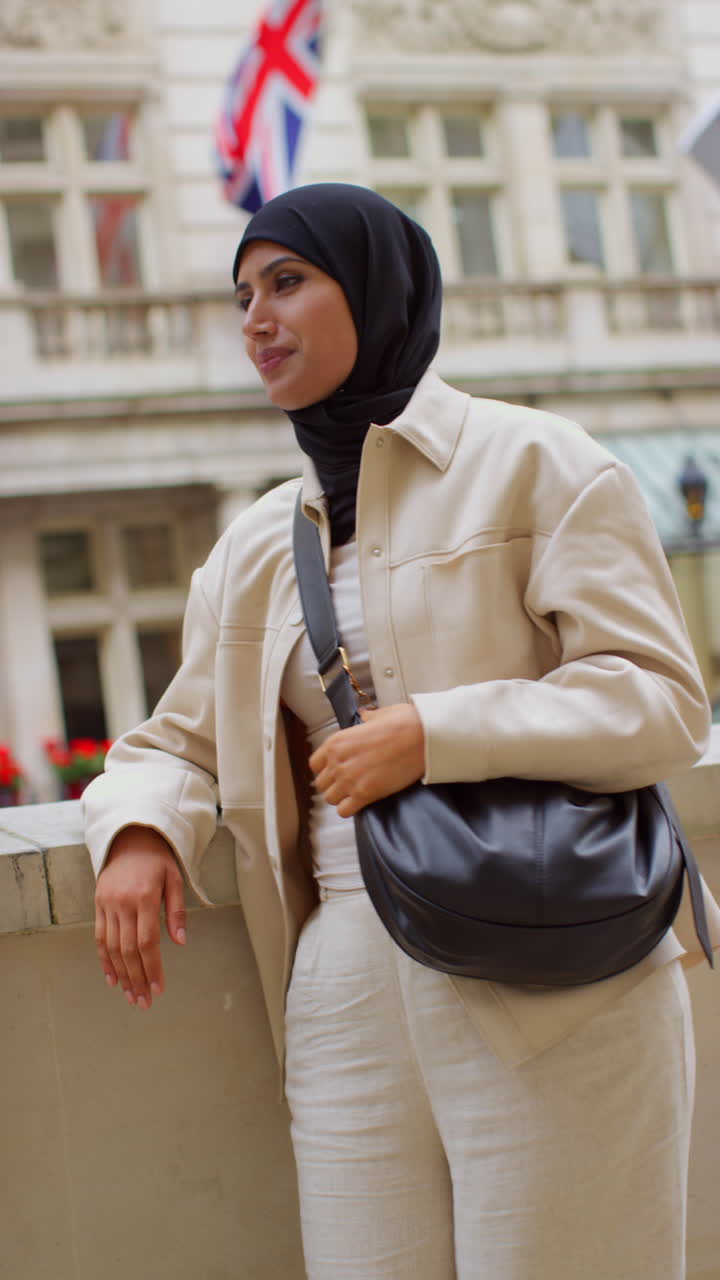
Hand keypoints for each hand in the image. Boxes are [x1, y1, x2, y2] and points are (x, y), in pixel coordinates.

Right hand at [94, 826, 186, 1010]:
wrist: (129, 837)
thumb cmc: (158, 859)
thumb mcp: (175, 878)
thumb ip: (177, 910)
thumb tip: (180, 942)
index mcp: (145, 897)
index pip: (147, 941)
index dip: (152, 968)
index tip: (158, 988)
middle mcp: (123, 903)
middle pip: (128, 950)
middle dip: (137, 979)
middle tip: (144, 1002)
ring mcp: (107, 905)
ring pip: (112, 948)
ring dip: (122, 975)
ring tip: (131, 996)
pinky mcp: (98, 905)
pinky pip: (100, 938)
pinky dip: (105, 961)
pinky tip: (112, 979)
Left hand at [309, 702, 424, 817]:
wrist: (422, 737)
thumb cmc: (404, 724)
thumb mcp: (378, 715)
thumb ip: (366, 719)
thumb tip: (366, 717)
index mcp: (337, 742)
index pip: (315, 764)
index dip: (326, 769)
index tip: (336, 771)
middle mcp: (338, 761)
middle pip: (321, 784)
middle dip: (333, 785)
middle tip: (349, 783)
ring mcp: (349, 779)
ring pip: (330, 799)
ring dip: (341, 798)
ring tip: (356, 793)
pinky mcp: (364, 794)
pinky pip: (344, 811)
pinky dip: (350, 809)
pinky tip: (361, 802)